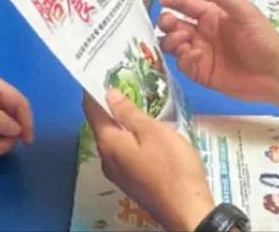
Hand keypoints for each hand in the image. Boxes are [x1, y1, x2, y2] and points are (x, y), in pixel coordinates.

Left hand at [82, 90, 213, 231]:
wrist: (187, 209)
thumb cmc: (171, 166)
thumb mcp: (153, 131)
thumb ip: (129, 113)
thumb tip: (109, 94)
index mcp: (109, 144)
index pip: (92, 110)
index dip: (94, 88)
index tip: (100, 68)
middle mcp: (107, 159)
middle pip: (101, 124)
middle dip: (108, 101)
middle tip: (122, 77)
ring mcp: (119, 173)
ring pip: (113, 138)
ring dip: (120, 118)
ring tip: (135, 96)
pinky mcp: (132, 180)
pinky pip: (123, 149)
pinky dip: (128, 133)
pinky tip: (143, 126)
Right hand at [159, 0, 278, 102]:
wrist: (275, 74)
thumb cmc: (263, 39)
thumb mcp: (246, 12)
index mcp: (213, 15)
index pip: (188, 4)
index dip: (174, 0)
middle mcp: (204, 32)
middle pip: (175, 25)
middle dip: (167, 21)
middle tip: (169, 22)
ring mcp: (201, 53)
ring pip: (174, 44)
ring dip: (172, 40)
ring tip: (182, 39)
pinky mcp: (201, 73)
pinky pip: (183, 64)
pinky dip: (183, 58)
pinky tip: (194, 54)